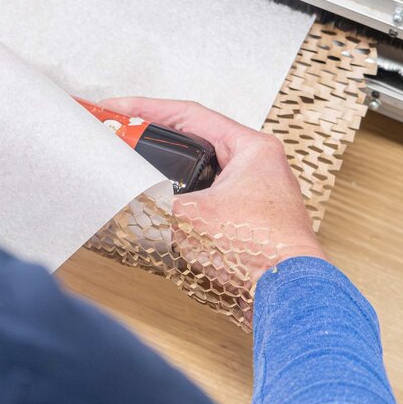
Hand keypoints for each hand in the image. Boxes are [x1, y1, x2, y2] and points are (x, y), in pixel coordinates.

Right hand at [100, 97, 325, 283]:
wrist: (288, 294)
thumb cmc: (260, 250)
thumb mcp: (188, 216)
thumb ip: (150, 201)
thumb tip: (123, 199)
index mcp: (252, 148)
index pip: (189, 115)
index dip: (145, 109)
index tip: (114, 109)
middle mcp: (257, 166)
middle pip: (193, 141)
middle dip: (153, 139)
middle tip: (118, 136)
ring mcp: (254, 194)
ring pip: (198, 172)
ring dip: (165, 170)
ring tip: (131, 166)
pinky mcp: (248, 221)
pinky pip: (204, 199)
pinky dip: (178, 198)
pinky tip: (157, 204)